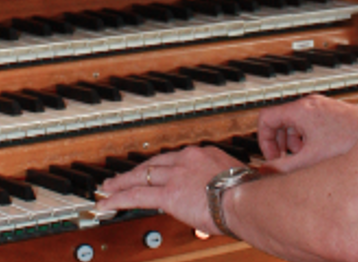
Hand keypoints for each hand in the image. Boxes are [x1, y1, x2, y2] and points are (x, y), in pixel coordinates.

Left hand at [96, 144, 243, 234]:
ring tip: (107, 188)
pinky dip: (119, 199)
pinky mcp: (168, 194)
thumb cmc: (249, 195)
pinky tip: (107, 203)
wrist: (246, 199)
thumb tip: (227, 199)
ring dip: (121, 183)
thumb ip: (225, 186)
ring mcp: (175, 176)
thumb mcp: (238, 181)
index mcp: (204, 154)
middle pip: (153, 164)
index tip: (156, 172)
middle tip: (121, 176)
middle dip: (135, 171)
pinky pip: (137, 196)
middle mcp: (186, 160)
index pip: (175, 159)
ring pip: (141, 177)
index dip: (162, 167)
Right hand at [256, 95, 357, 171]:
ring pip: (296, 122)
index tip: (271, 157)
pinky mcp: (333, 113)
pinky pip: (310, 123)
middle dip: (280, 143)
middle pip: (280, 120)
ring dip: (294, 141)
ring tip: (304, 158)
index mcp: (300, 110)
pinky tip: (320, 153)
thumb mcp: (310, 159)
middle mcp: (310, 104)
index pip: (266, 118)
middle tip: (285, 161)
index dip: (263, 140)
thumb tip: (266, 173)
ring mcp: (323, 107)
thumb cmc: (350, 141)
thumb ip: (284, 168)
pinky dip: (308, 138)